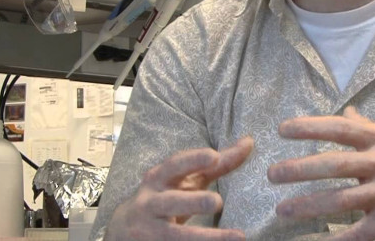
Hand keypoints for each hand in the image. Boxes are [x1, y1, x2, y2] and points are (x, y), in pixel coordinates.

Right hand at [105, 137, 253, 240]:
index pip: (174, 165)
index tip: (213, 156)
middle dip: (193, 201)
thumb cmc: (165, 195)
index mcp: (159, 178)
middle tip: (217, 202)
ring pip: (175, 235)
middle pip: (171, 201)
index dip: (193, 159)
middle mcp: (152, 202)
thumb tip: (249, 142)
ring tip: (235, 237)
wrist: (125, 226)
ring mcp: (151, 229)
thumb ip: (217, 164)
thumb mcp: (186, 179)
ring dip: (203, 237)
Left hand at [267, 108, 374, 239]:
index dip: (310, 127)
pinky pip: (359, 233)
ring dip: (308, 205)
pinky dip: (336, 240)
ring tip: (283, 209)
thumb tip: (347, 113)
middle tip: (272, 174)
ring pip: (341, 200)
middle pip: (334, 165)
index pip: (340, 129)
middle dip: (299, 170)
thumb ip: (368, 128)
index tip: (282, 129)